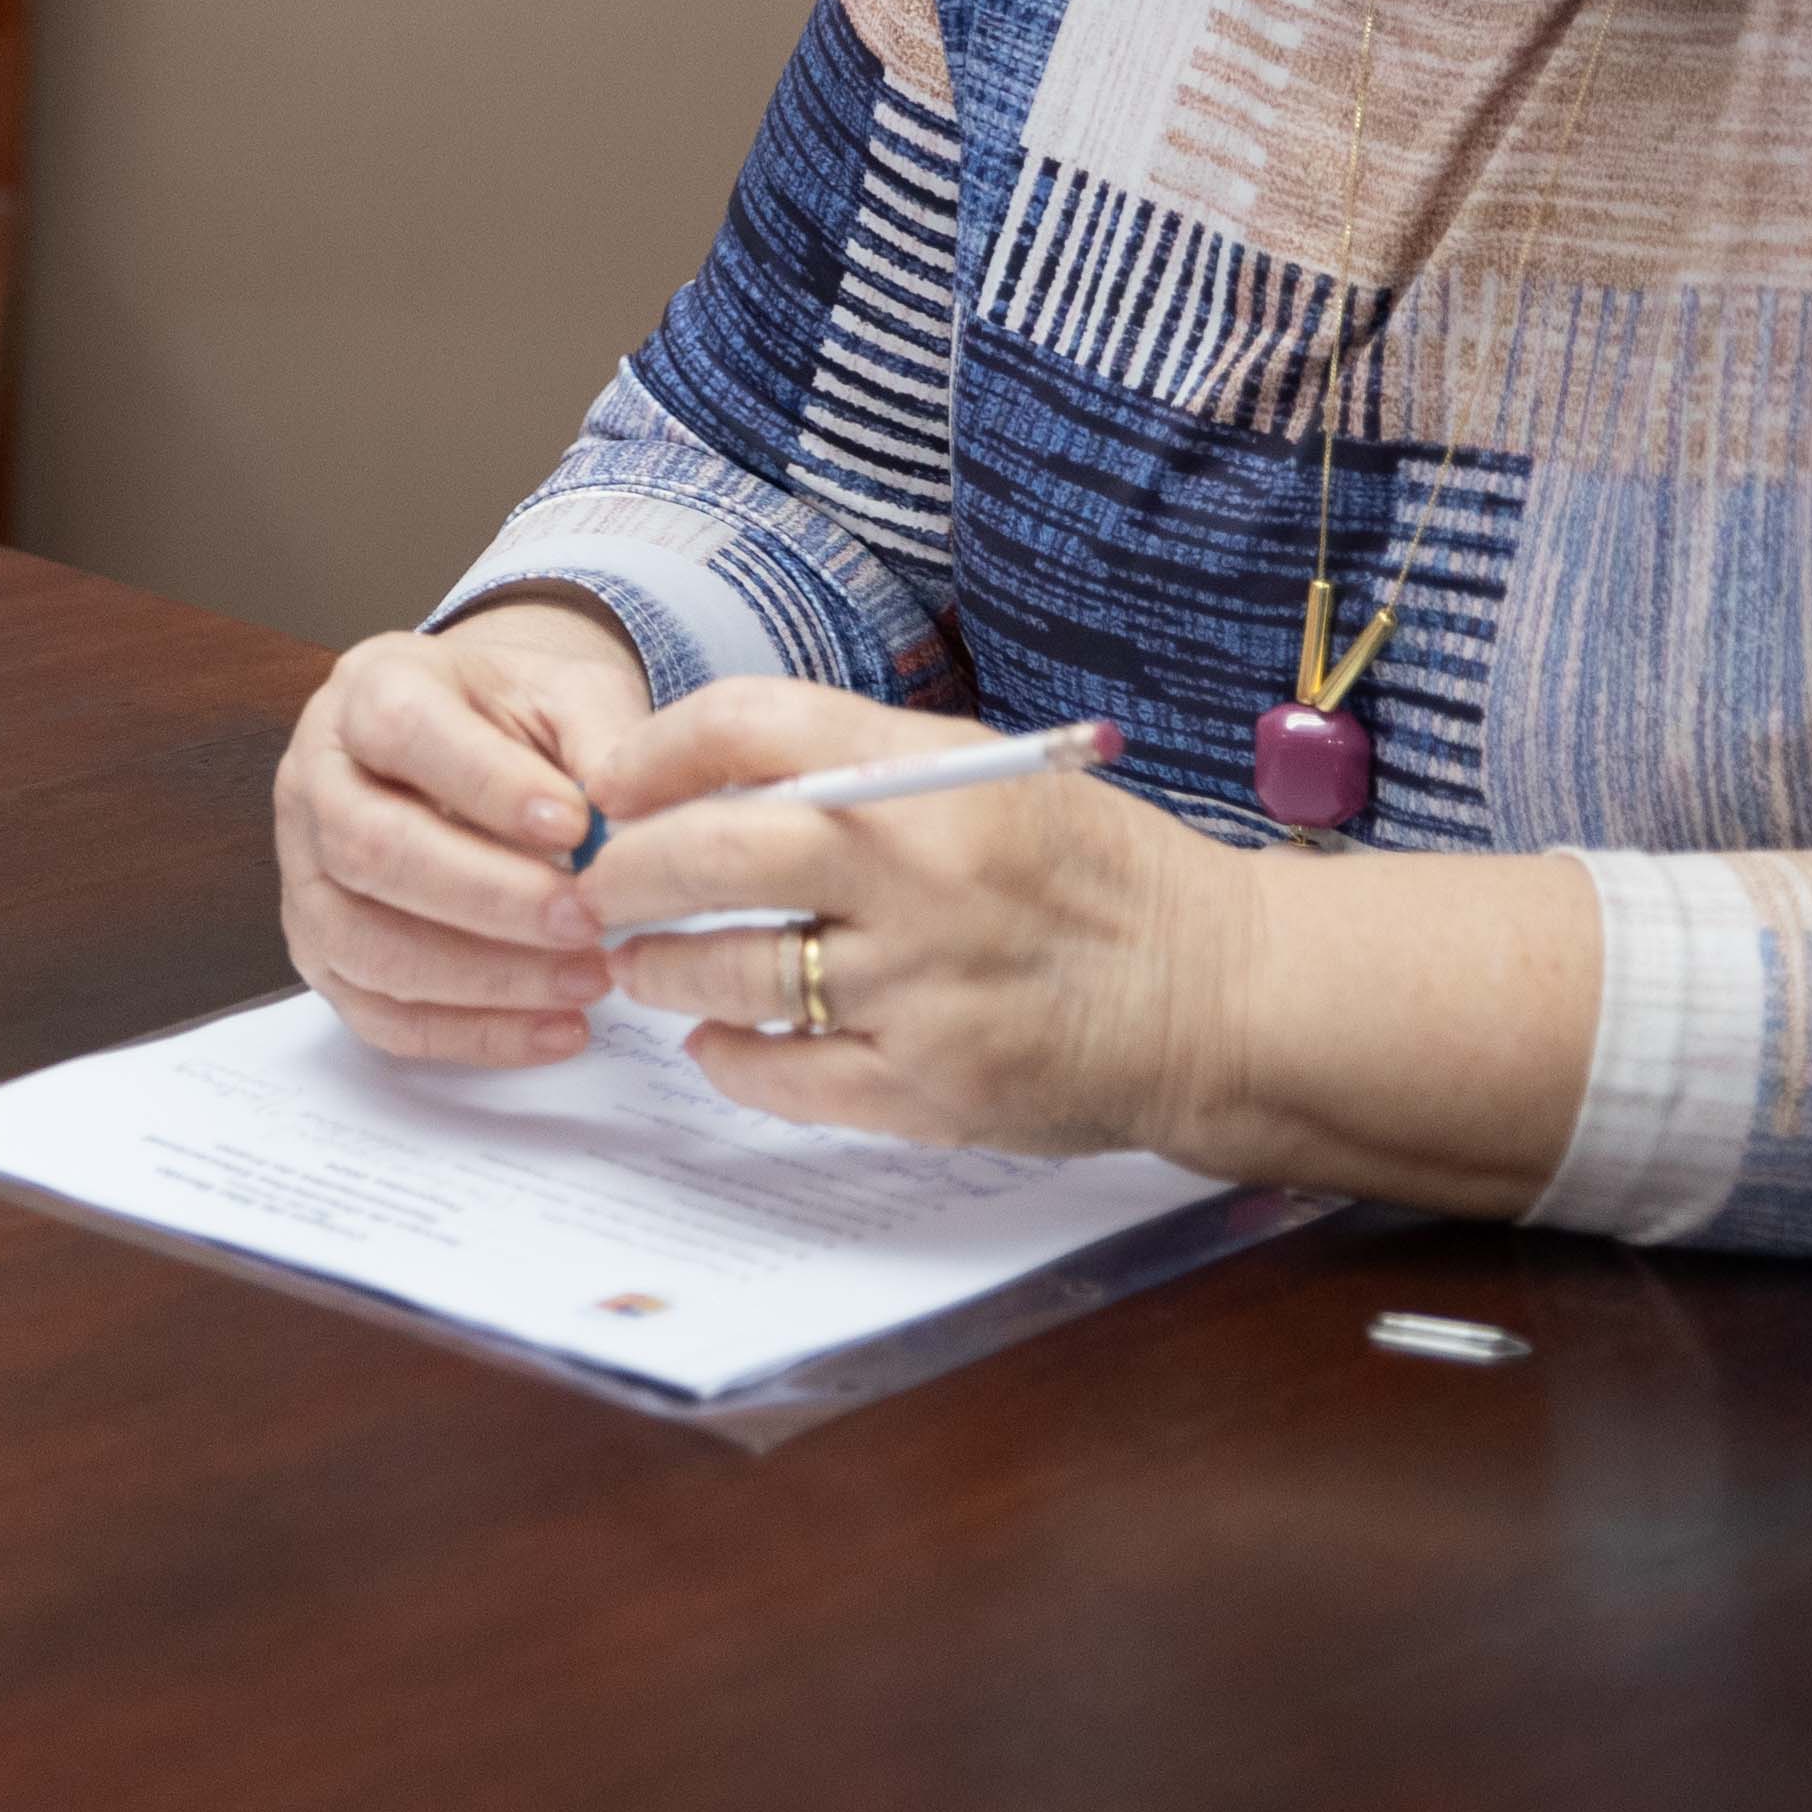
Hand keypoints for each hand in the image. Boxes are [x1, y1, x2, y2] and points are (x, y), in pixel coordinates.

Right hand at [273, 591, 658, 1064]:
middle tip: (587, 919)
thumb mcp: (566, 692)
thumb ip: (603, 742)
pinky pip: (381, 1017)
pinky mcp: (323, 956)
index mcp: (368, 691)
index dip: (486, 784)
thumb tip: (631, 823)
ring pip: (365, 944)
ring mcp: (305, 876)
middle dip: (487, 896)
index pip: (402, 731)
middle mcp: (314, 782)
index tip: (578, 824)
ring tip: (588, 979)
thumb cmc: (517, 717)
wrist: (474, 740)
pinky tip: (559, 1030)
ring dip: (484, 977)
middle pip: (369, 848)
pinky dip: (474, 1035)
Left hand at [573, 678, 1240, 1155]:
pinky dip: (727, 1059)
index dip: (654, 751)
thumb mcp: (988, 772)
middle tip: (594, 888)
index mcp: (933, 774)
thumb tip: (699, 778)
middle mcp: (918, 873)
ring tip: (642, 965)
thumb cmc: (1094, 875)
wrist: (1218, 997)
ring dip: (660, 970)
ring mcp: (920, 987)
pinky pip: (780, 1076)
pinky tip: (715, 1042)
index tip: (614, 784)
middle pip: (706, 853)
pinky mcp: (929, 1087)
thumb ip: (858, 764)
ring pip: (726, 974)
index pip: (747, 724)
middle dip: (621, 874)